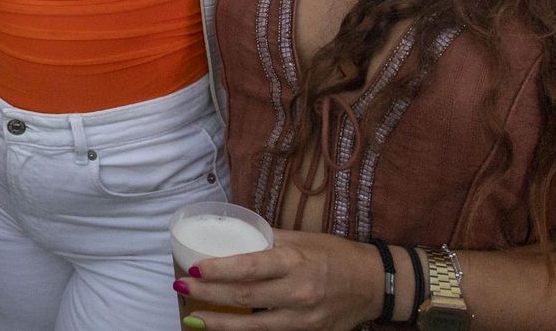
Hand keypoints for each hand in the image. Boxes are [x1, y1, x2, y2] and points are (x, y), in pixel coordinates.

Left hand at [174, 230, 382, 330]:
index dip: (219, 269)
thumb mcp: (303, 238)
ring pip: (253, 325)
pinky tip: (224, 329)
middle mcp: (297, 292)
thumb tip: (236, 234)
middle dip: (209, 293)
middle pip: (244, 296)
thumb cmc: (336, 255)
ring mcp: (302, 318)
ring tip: (192, 317)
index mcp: (295, 261)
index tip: (194, 266)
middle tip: (182, 286)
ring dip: (219, 322)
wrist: (374, 284)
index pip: (249, 266)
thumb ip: (269, 239)